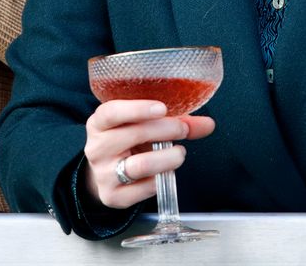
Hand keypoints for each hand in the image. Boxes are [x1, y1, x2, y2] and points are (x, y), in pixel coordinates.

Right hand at [82, 100, 214, 208]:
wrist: (105, 174)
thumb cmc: (128, 142)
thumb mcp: (142, 125)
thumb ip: (175, 121)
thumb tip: (208, 124)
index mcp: (99, 123)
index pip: (111, 112)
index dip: (137, 109)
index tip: (162, 108)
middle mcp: (97, 147)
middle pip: (134, 135)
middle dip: (165, 130)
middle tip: (183, 129)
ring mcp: (103, 173)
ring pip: (140, 164)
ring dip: (167, 158)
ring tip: (180, 153)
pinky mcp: (113, 196)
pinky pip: (144, 188)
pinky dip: (161, 178)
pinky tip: (166, 172)